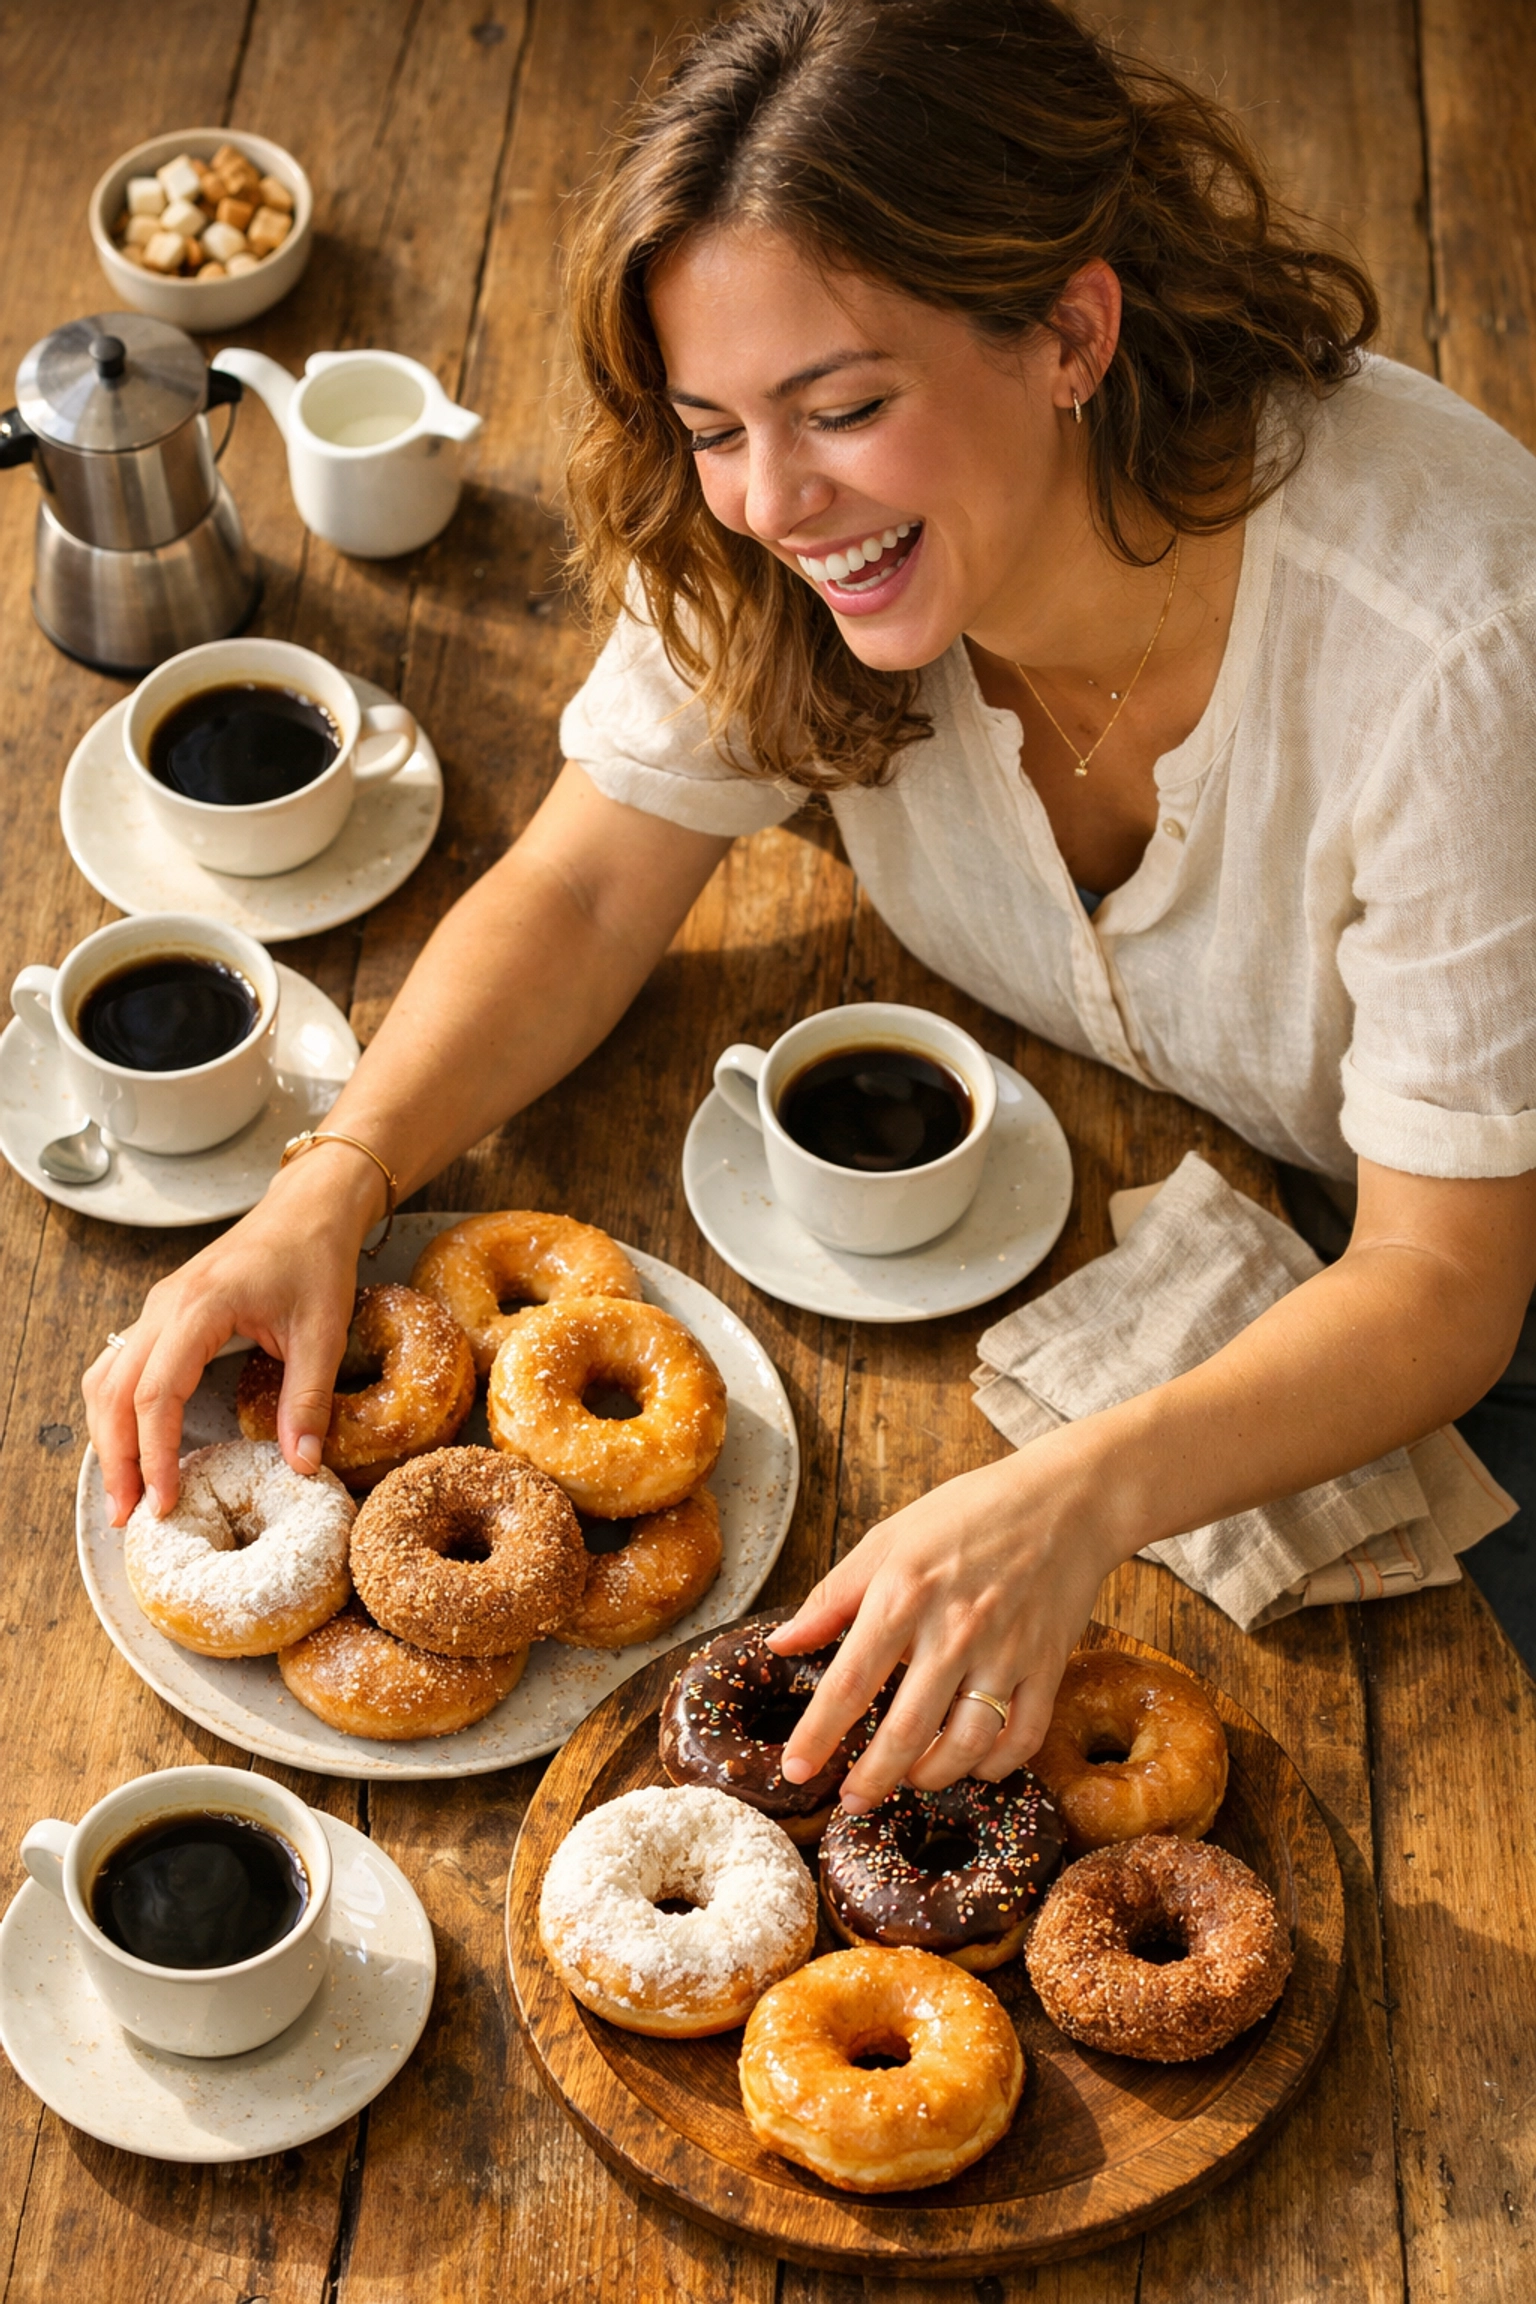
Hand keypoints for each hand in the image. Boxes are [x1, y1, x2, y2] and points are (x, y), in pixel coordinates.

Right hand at [82, 1150, 381, 1525]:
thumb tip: (303, 1466)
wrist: (307, 1208)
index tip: (164, 1502)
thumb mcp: (324, 1331)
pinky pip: (120, 1366)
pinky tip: (131, 1445)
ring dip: (109, 1438)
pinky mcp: (162, 1314)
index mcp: (200, 1308)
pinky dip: (116, 1411)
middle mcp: (165, 1306)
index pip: (156, 1393)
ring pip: (107, 1380)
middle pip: (115, 1392)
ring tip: (125, 1493)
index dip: (155, 1454)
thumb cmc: (316, 1259)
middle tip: (127, 1517)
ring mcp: (157, 1307)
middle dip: (118, 1459)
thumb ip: (309, 1400)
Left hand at [767, 1429, 1130, 1811]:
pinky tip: (973, 1765)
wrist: (1064, 1500)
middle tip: (851, 1801)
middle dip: (872, 1778)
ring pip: (966, 1745)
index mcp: (904, 1593)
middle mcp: (955, 1629)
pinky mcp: (1048, 1665)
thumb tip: (780, 1644)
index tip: (795, 1770)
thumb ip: (831, 1597)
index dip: (818, 1735)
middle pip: (906, 1729)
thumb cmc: (968, 1514)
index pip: (850, 1682)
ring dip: (932, 1777)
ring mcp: (1006, 1651)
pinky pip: (1022, 1737)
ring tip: (909, 1779)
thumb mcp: (888, 1539)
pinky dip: (995, 1766)